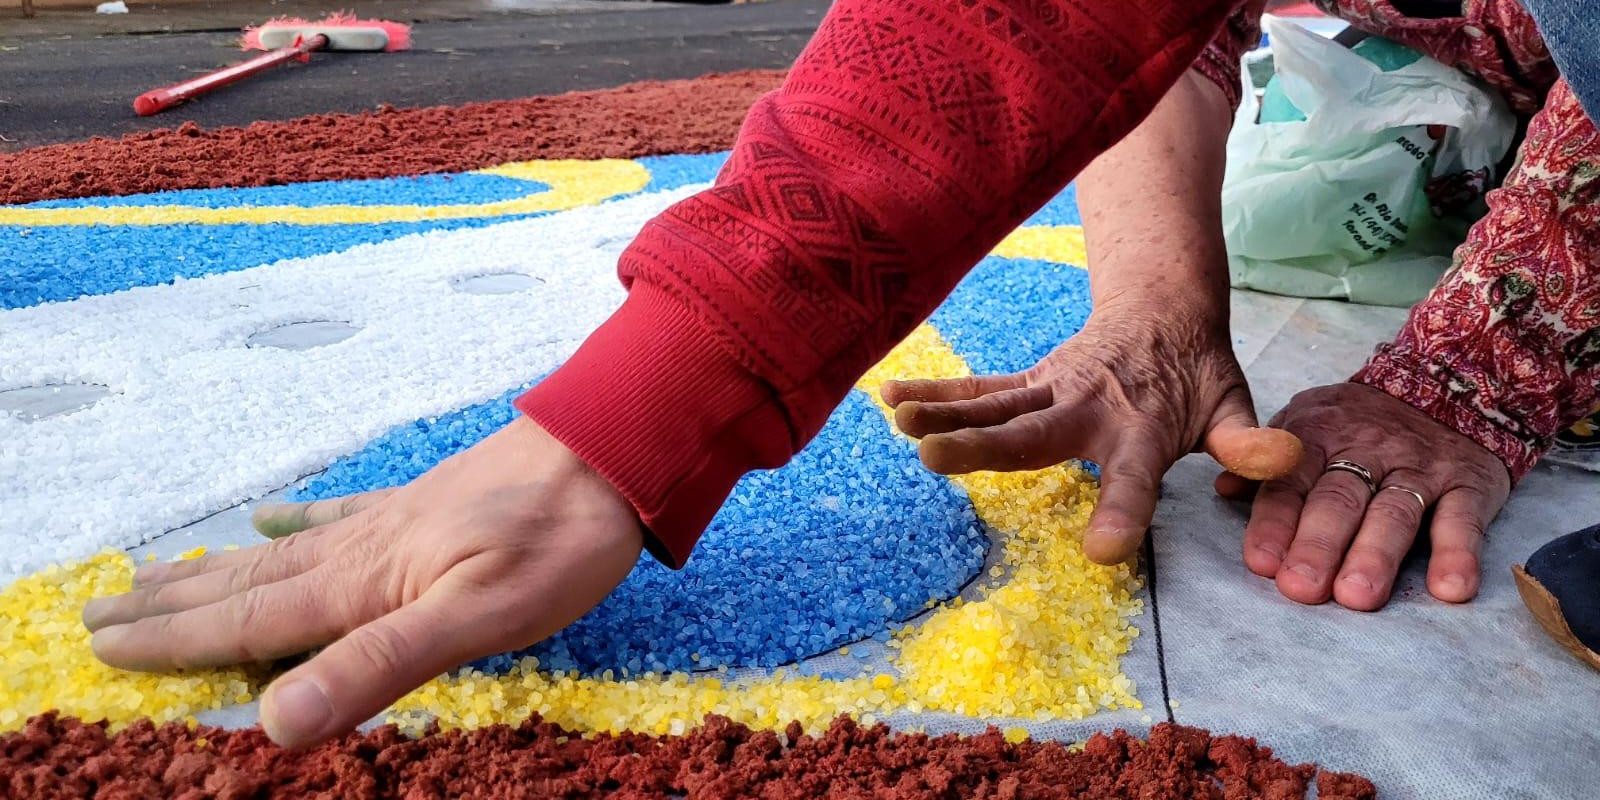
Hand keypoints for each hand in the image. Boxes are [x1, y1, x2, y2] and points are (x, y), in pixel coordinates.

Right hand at [82, 417, 641, 747]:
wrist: (610, 451)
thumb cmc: (555, 540)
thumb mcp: (475, 619)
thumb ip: (375, 665)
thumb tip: (274, 719)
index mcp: (364, 583)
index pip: (250, 620)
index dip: (177, 643)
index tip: (106, 648)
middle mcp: (362, 549)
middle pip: (246, 582)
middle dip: (170, 605)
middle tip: (98, 609)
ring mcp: (391, 523)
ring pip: (279, 552)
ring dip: (212, 569)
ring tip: (154, 571)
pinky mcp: (424, 507)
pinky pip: (336, 517)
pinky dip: (294, 523)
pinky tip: (272, 516)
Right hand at [881, 301, 1301, 563]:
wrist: (1163, 305)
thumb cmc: (1197, 373)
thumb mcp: (1232, 405)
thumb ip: (1249, 442)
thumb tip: (1286, 463)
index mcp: (1141, 430)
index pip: (1133, 479)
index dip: (1122, 513)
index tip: (1102, 553)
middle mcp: (1088, 409)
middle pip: (1032, 433)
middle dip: (983, 447)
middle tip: (936, 457)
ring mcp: (1052, 390)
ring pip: (995, 406)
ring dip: (945, 413)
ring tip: (900, 420)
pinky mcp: (1030, 381)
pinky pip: (980, 390)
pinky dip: (937, 391)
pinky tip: (890, 396)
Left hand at [1217, 383, 1510, 610]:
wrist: (1452, 384)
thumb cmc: (1362, 422)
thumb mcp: (1309, 423)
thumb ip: (1270, 463)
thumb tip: (1223, 489)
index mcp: (1319, 436)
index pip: (1290, 482)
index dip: (1274, 523)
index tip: (1261, 563)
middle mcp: (1368, 450)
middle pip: (1339, 500)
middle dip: (1317, 545)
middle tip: (1301, 588)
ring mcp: (1420, 467)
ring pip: (1394, 512)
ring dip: (1375, 555)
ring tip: (1358, 596)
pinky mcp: (1470, 484)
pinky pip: (1463, 520)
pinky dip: (1458, 555)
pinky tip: (1449, 588)